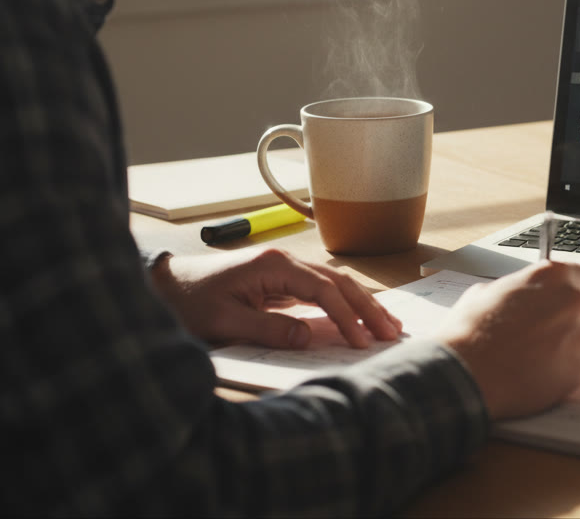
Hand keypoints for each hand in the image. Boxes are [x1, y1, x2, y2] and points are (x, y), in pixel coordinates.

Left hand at [150, 248, 402, 348]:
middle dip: (367, 308)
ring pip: (335, 284)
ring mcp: (284, 269)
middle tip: (392, 332)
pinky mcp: (281, 281)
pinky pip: (322, 291)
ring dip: (362, 304)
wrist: (164, 285)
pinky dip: (344, 304)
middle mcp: (285, 261)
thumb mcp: (222, 322)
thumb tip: (308, 337)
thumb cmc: (188, 302)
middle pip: (339, 282)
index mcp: (273, 265)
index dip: (346, 316)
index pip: (324, 290)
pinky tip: (358, 318)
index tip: (361, 341)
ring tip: (387, 325)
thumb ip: (267, 329)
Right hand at [439, 261, 579, 419]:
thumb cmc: (469, 333)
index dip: (572, 290)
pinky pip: (577, 366)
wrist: (464, 373)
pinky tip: (534, 372)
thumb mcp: (486, 292)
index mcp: (553, 276)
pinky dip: (561, 370)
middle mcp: (573, 302)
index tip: (563, 300)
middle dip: (569, 319)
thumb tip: (521, 295)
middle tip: (542, 333)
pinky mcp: (579, 369)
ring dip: (566, 345)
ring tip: (532, 356)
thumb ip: (517, 289)